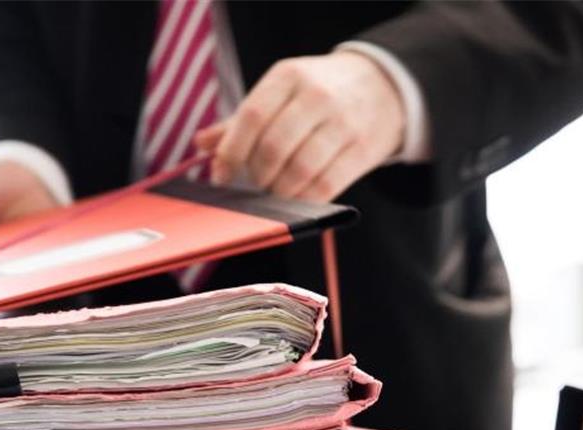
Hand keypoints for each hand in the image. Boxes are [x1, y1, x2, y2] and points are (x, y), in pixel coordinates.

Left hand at [194, 51, 404, 201]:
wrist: (382, 87)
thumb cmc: (317, 94)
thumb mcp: (280, 91)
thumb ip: (240, 119)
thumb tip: (200, 144)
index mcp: (289, 76)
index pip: (252, 117)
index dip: (231, 152)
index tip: (222, 174)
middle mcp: (317, 96)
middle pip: (273, 148)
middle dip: (256, 175)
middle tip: (255, 182)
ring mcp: (343, 123)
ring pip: (299, 171)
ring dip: (279, 191)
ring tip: (275, 190)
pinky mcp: (362, 150)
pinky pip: (325, 186)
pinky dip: (304, 199)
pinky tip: (297, 196)